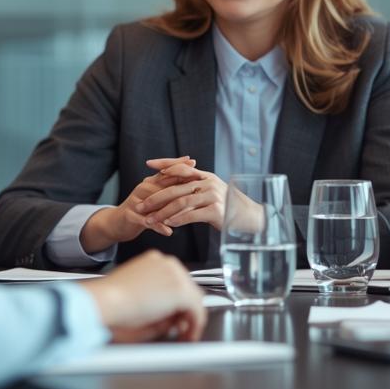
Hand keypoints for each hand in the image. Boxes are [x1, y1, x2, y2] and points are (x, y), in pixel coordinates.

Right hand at [80, 157, 200, 252]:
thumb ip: (169, 187)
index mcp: (149, 182)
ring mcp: (135, 201)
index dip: (179, 166)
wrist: (118, 223)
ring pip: (154, 202)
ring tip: (186, 212)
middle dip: (178, 184)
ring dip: (170, 207)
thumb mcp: (156, 196)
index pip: (165, 171)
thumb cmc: (142, 210)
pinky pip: (145, 221)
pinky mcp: (129, 215)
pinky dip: (158, 227)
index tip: (194, 163)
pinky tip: (169, 232)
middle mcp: (142, 188)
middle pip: (161, 184)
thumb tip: (191, 178)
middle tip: (194, 187)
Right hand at [80, 251, 206, 342]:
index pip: (175, 281)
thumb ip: (158, 308)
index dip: (178, 302)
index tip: (175, 317)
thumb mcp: (136, 302)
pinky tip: (188, 336)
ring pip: (195, 298)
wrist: (102, 301)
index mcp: (153, 262)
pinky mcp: (179, 291)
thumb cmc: (109, 303)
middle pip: (188, 288)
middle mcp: (166, 264)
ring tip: (184, 335)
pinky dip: (195, 325)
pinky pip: (197, 310)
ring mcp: (175, 275)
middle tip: (180, 329)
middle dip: (185, 310)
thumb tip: (174, 320)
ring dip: (191, 318)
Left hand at [134, 162, 258, 232]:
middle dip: (155, 197)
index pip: (181, 166)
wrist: (249, 218)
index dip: (164, 163)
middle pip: (175, 188)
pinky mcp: (216, 210)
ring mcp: (213, 196)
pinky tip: (168, 225)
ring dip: (162, 213)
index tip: (148, 164)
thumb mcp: (212, 192)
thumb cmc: (228, 207)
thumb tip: (176, 186)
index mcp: (206, 176)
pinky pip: (192, 214)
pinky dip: (178, 220)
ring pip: (181, 202)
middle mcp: (208, 182)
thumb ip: (196, 188)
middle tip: (140, 205)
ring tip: (150, 220)